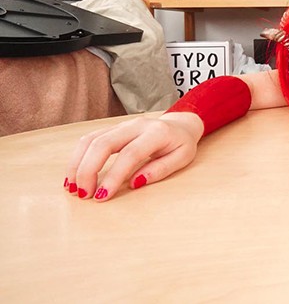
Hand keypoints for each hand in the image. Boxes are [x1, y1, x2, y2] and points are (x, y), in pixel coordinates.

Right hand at [64, 112, 202, 201]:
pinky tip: (74, 176)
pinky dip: (78, 158)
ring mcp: (121, 125)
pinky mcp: (112, 129)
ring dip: (77, 164)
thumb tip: (135, 183)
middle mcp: (135, 126)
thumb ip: (160, 169)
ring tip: (73, 188)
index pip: (130, 154)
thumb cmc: (181, 144)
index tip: (103, 196)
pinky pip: (89, 140)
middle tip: (83, 194)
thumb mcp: (182, 158)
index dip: (114, 176)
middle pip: (103, 144)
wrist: (180, 124)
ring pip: (91, 140)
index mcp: (156, 133)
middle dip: (88, 170)